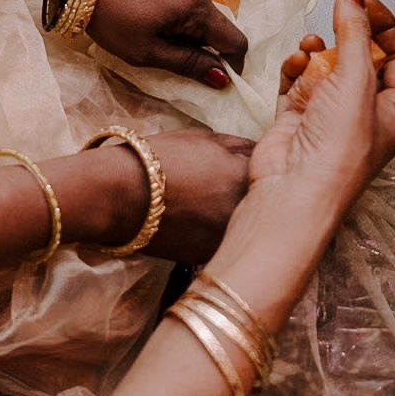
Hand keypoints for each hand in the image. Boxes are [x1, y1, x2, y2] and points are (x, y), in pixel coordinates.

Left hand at [86, 0, 249, 86]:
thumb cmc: (109, 18)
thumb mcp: (146, 51)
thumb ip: (188, 63)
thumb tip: (223, 77)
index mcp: (194, 5)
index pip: (233, 38)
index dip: (232, 60)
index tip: (222, 72)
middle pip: (210, 16)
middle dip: (196, 34)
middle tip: (161, 42)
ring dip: (179, 10)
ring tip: (145, 14)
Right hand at [116, 128, 253, 264]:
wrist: (119, 197)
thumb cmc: (161, 159)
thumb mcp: (207, 139)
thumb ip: (241, 147)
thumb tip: (262, 151)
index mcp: (250, 177)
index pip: (275, 169)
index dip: (266, 164)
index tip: (255, 162)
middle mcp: (248, 212)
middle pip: (265, 200)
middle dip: (257, 190)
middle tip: (230, 182)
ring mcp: (230, 238)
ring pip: (247, 223)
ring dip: (241, 213)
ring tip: (212, 200)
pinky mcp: (211, 256)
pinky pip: (226, 239)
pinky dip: (220, 230)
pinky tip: (201, 219)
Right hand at [255, 0, 394, 211]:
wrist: (291, 190)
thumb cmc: (337, 150)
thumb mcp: (355, 81)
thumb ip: (354, 33)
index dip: (383, 24)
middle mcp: (368, 112)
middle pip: (362, 57)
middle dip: (346, 36)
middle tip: (334, 15)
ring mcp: (332, 115)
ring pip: (328, 66)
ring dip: (318, 51)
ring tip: (310, 47)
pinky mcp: (301, 117)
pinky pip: (300, 80)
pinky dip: (296, 69)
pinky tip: (294, 65)